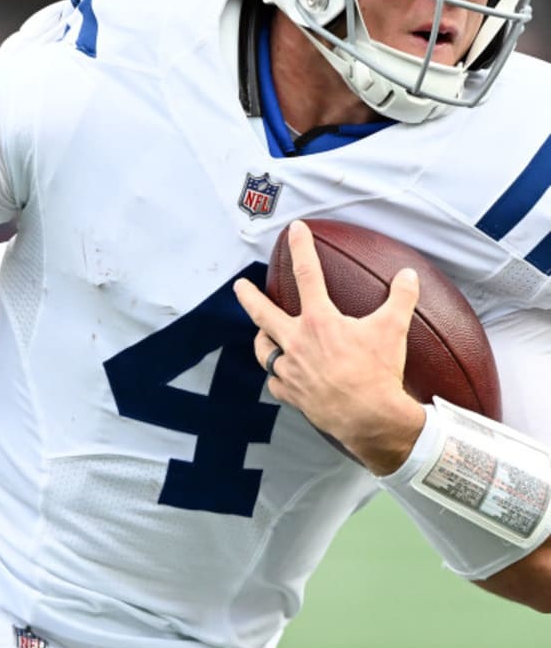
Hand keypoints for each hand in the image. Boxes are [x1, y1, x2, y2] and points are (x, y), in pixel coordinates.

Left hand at [233, 220, 426, 474]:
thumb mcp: (394, 330)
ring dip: (263, 339)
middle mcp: (297, 342)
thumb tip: (408, 275)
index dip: (301, 248)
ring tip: (264, 334)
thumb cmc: (380, 372)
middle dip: (248, 296)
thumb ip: (401, 298)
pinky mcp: (290, 393)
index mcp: (319, 322)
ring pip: (264, 349)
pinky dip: (278, 375)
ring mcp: (289, 369)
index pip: (308, 274)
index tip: (294, 229)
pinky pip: (276, 381)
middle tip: (239, 286)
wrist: (370, 418)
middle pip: (263, 313)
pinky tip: (283, 374)